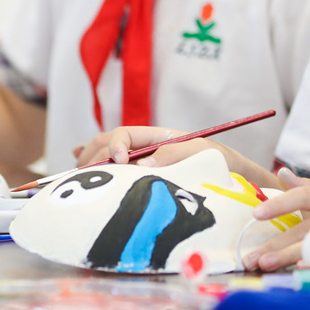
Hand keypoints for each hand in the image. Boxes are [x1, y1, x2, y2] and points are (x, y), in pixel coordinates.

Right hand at [73, 127, 267, 182]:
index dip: (115, 146)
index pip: (124, 134)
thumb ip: (173, 155)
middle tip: (85, 175)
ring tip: (77, 175)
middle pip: (105, 143)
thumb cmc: (218, 162)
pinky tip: (76, 159)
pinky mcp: (136, 176)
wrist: (232, 175)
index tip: (119, 161)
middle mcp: (142, 147)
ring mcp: (137, 161)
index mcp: (156, 137)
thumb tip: (139, 163)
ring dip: (87, 161)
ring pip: (101, 153)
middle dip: (92, 156)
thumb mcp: (201, 154)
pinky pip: (107, 164)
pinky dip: (90, 159)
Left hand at [241, 168, 309, 270]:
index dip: (282, 204)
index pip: (305, 196)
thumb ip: (307, 187)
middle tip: (253, 257)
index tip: (257, 214)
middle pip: (309, 228)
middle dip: (279, 245)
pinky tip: (303, 272)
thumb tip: (281, 174)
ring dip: (293, 256)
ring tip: (267, 266)